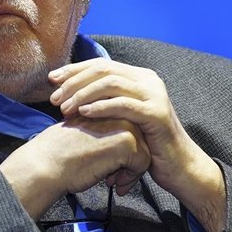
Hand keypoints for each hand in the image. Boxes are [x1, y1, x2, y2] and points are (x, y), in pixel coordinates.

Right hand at [0, 116, 150, 220]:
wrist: (48, 162)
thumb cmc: (61, 151)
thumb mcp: (87, 130)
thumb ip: (106, 129)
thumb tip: (126, 144)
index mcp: (107, 104)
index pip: (131, 128)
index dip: (123, 151)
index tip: (110, 166)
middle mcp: (118, 109)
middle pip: (142, 139)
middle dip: (130, 162)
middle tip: (113, 176)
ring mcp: (124, 124)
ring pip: (145, 152)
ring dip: (131, 171)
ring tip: (113, 181)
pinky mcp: (127, 141)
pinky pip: (142, 164)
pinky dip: (130, 178)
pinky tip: (111, 182)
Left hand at [48, 58, 226, 231]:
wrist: (179, 167)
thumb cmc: (146, 144)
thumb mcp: (123, 118)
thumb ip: (106, 101)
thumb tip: (71, 93)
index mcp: (139, 77)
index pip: (101, 64)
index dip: (74, 70)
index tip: (51, 79)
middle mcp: (148, 80)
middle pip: (103, 69)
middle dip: (74, 81)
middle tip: (54, 97)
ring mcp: (154, 95)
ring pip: (111, 83)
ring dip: (83, 94)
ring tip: (65, 108)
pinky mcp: (157, 114)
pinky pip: (124, 105)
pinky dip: (101, 107)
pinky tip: (83, 113)